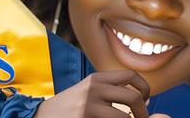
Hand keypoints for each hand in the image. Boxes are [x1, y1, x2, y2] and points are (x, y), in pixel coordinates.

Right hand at [36, 70, 159, 117]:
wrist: (42, 117)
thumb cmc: (69, 108)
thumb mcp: (88, 91)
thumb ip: (110, 91)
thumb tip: (142, 99)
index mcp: (97, 79)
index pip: (131, 75)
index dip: (145, 88)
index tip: (147, 101)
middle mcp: (95, 89)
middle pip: (133, 97)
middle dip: (144, 113)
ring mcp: (90, 107)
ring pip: (125, 117)